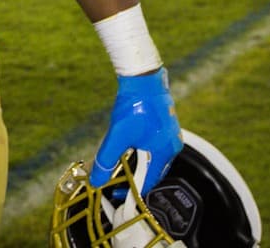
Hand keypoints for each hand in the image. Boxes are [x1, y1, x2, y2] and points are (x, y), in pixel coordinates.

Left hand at [90, 69, 181, 196]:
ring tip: (120, 166)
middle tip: (117, 182)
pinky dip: (142, 151)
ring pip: (153, 158)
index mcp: (165, 152)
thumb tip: (96, 180)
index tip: (116, 193)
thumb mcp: (117, 136)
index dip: (132, 190)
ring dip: (137, 163)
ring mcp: (171, 134)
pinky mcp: (166, 125)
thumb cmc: (134, 106)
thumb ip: (106, 160)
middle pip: (153, 171)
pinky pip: (155, 146)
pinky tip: (129, 147)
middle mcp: (173, 146)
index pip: (149, 181)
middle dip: (135, 178)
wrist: (143, 77)